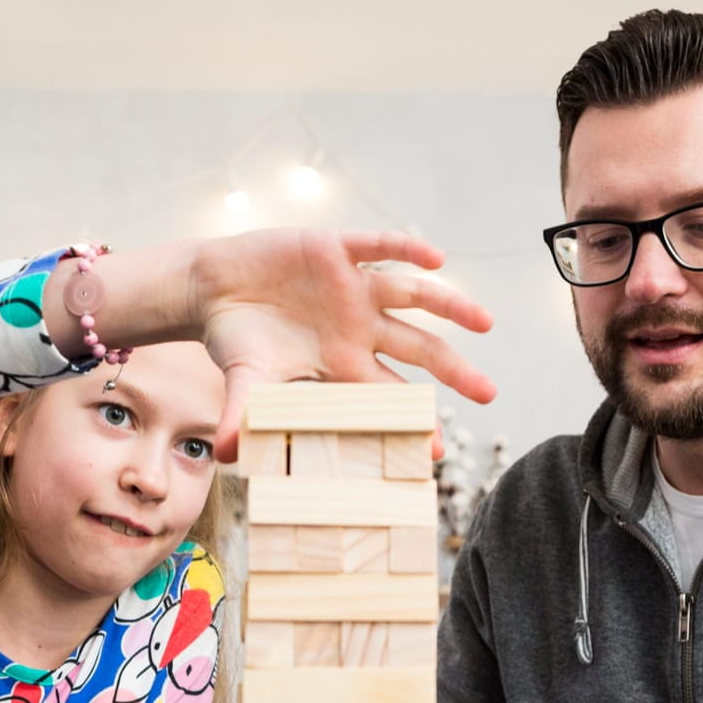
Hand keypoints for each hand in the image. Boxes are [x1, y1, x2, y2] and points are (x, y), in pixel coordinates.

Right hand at [188, 229, 496, 461]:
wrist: (214, 286)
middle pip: (419, 350)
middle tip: (488, 393)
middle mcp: (359, 327)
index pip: (390, 396)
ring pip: (414, 296)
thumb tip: (223, 455)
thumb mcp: (243, 377)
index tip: (436, 450)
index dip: (415, 420)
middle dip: (455, 371)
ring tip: (483, 321)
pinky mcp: (336, 249)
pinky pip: (379, 247)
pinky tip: (436, 260)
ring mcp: (353, 287)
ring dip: (451, 306)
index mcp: (343, 363)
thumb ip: (240, 414)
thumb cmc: (235, 338)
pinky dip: (405, 250)